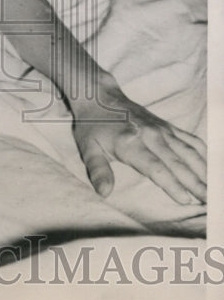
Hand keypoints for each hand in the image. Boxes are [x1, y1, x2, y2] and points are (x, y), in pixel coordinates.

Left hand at [71, 82, 206, 204]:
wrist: (100, 97)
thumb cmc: (92, 126)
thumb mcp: (88, 148)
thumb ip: (97, 171)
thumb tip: (104, 192)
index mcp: (131, 144)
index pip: (155, 168)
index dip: (171, 184)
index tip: (186, 200)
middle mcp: (151, 136)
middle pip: (178, 163)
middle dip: (196, 184)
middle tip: (210, 202)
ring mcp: (162, 130)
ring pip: (189, 152)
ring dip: (204, 171)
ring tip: (215, 190)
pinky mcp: (167, 126)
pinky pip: (190, 140)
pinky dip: (203, 153)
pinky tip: (212, 168)